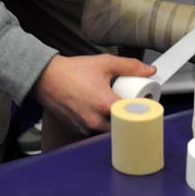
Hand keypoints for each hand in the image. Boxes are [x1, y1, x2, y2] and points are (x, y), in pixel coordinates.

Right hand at [32, 54, 155, 134]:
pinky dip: (100, 124)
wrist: (45, 78)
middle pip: (123, 126)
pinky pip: (95, 132)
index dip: (141, 110)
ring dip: (115, 123)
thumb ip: (129, 66)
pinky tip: (99, 112)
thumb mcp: (104, 63)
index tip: (142, 105)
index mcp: (105, 104)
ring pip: (109, 132)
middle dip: (128, 118)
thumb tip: (149, 70)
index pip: (133, 115)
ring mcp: (85, 127)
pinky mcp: (77, 130)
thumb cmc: (71, 71)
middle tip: (129, 106)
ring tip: (113, 108)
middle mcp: (95, 120)